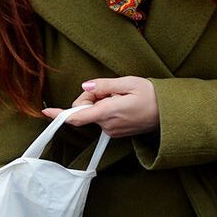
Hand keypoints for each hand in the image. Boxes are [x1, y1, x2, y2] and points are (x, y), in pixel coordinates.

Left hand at [42, 76, 159, 136]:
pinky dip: (106, 110)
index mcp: (108, 112)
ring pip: (92, 114)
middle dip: (90, 98)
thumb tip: (85, 87)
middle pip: (84, 110)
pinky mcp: (115, 133)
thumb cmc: (153, 96)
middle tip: (110, 90)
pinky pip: (101, 119)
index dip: (59, 114)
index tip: (46, 111)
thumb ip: (104, 85)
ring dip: (101, 103)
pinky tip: (122, 105)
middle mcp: (107, 125)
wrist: (170, 114)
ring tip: (122, 98)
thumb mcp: (129, 83)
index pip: (77, 117)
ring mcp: (111, 131)